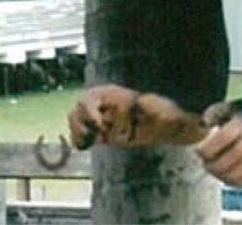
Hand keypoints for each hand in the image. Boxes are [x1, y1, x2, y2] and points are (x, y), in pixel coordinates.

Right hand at [68, 85, 207, 149]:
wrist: (165, 126)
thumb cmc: (165, 113)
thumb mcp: (161, 109)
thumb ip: (155, 107)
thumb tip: (146, 104)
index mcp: (112, 95)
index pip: (90, 98)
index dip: (89, 112)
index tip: (101, 127)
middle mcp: (103, 104)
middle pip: (78, 108)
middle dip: (81, 123)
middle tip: (97, 137)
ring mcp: (100, 118)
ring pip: (75, 120)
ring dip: (77, 132)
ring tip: (90, 142)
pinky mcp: (101, 133)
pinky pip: (81, 134)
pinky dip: (79, 141)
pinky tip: (87, 146)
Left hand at [195, 102, 241, 185]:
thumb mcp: (231, 107)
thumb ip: (214, 113)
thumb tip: (203, 125)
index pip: (220, 140)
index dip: (206, 149)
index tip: (198, 151)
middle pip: (227, 162)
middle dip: (211, 166)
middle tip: (205, 164)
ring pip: (236, 176)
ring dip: (221, 177)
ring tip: (215, 171)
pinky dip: (235, 182)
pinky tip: (228, 177)